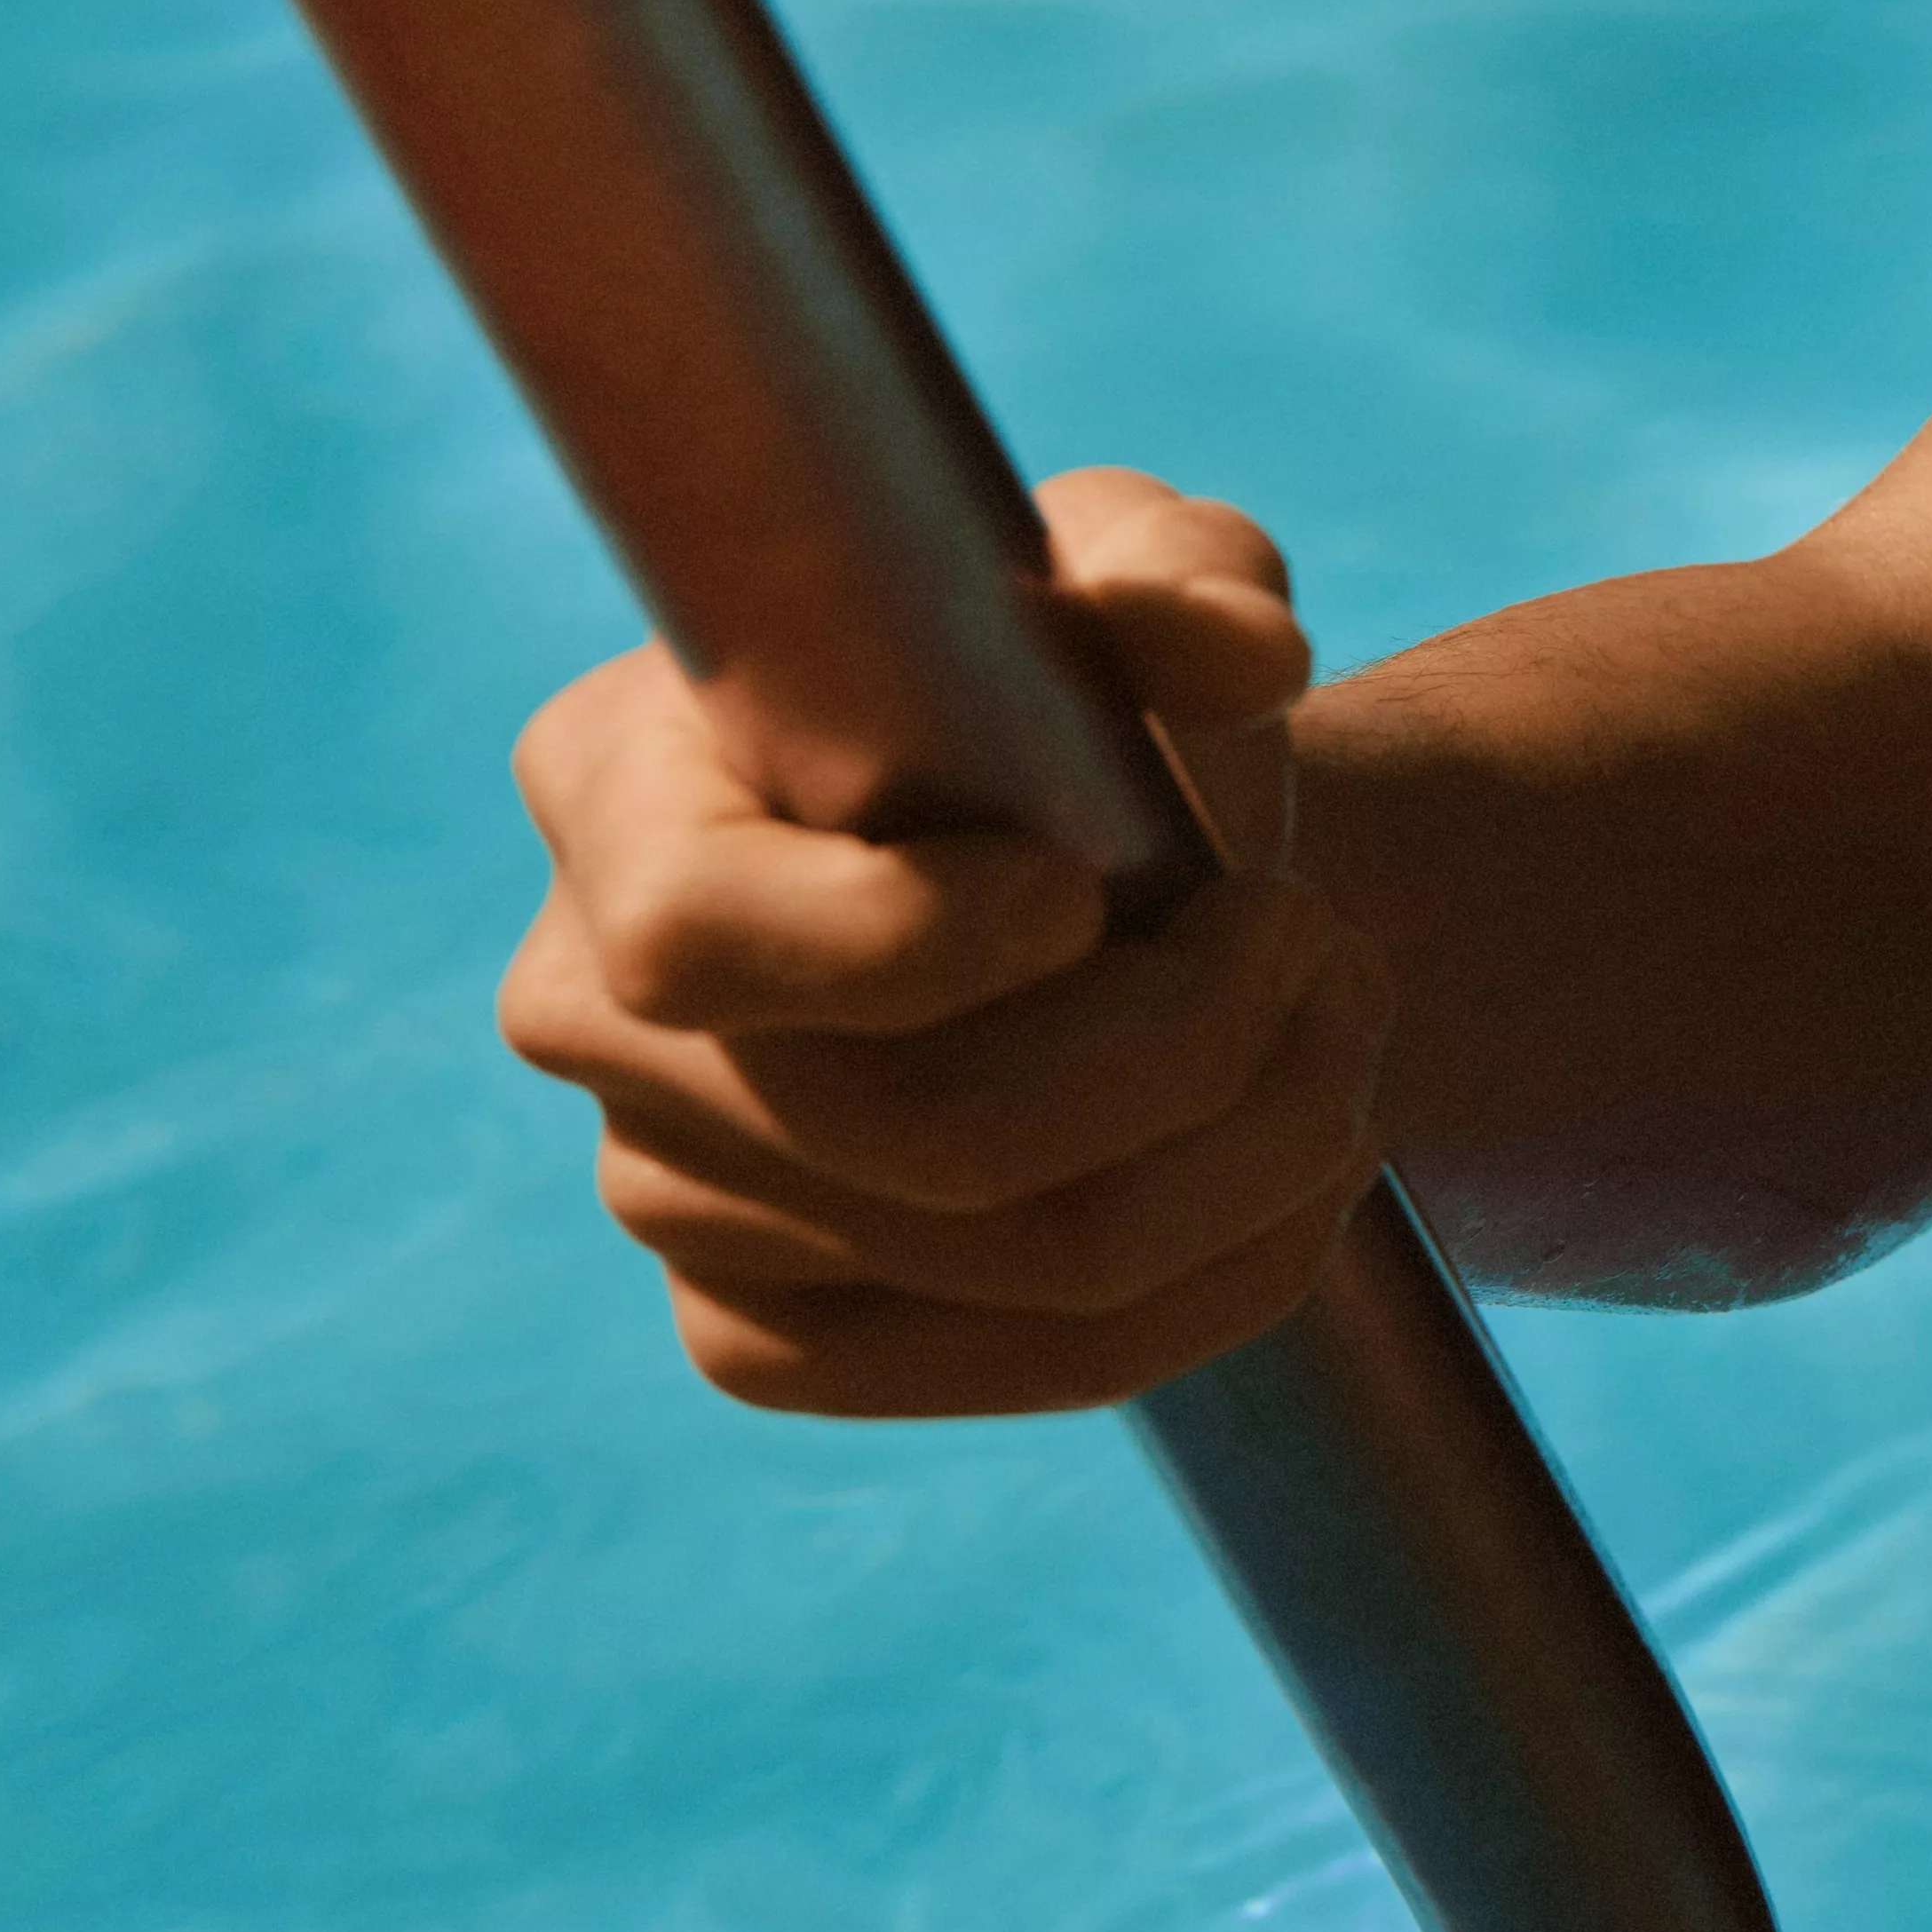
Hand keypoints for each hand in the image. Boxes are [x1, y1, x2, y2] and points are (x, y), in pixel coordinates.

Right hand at [497, 469, 1387, 1415]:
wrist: (1111, 857)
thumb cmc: (1089, 687)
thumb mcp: (1145, 563)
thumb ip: (1184, 569)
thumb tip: (1231, 643)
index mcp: (617, 785)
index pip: (694, 931)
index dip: (905, 944)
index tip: (1093, 886)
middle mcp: (590, 1013)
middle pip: (912, 1132)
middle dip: (1192, 1047)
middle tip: (1320, 939)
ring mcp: (662, 1196)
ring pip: (1017, 1262)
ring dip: (1255, 1150)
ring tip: (1342, 1013)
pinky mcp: (767, 1336)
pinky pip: (1031, 1368)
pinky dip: (1225, 1274)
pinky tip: (1299, 1157)